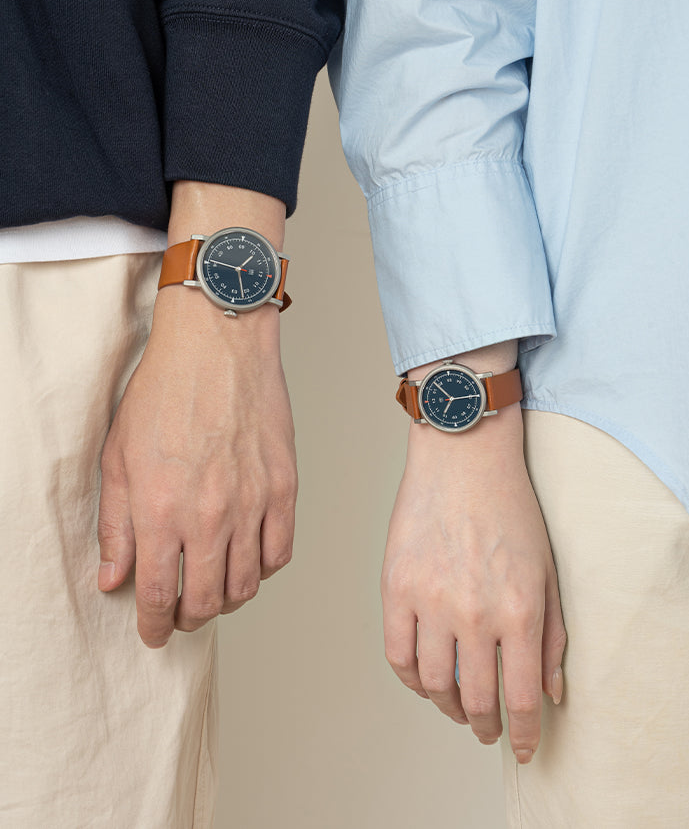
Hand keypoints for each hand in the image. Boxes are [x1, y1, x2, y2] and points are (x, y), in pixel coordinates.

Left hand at [95, 180, 296, 647]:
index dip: (153, 624)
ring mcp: (253, 504)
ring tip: (215, 589)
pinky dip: (263, 568)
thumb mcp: (119, 457)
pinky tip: (248, 557)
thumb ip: (116, 525)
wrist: (219, 346)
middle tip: (181, 614)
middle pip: (208, 601)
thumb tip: (113, 577)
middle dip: (189, 618)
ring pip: (248, 584)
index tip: (152, 632)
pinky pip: (280, 552)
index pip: (158, 594)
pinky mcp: (284, 488)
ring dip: (227, 599)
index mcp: (162, 511)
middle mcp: (211, 517)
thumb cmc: (165, 391)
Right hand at [381, 403, 565, 763]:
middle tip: (486, 729)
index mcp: (518, 610)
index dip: (520, 733)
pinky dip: (410, 678)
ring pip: (433, 683)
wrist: (463, 458)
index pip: (518, 697)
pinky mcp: (395, 586)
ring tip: (456, 706)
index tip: (520, 746)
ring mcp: (429, 600)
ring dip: (447, 706)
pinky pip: (396, 653)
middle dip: (484, 726)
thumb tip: (551, 692)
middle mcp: (473, 612)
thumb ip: (553, 637)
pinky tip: (423, 677)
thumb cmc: (509, 509)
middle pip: (475, 698)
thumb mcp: (546, 573)